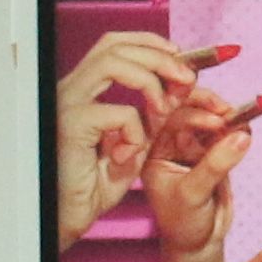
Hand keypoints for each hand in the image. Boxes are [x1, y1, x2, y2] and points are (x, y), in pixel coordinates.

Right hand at [53, 33, 231, 256]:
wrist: (69, 217)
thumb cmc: (96, 186)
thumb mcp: (133, 145)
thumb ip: (152, 118)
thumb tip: (186, 92)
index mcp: (89, 91)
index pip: (121, 47)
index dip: (156, 45)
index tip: (193, 59)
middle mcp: (76, 89)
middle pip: (115, 44)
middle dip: (158, 55)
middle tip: (189, 78)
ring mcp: (69, 103)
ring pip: (112, 61)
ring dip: (150, 76)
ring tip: (170, 104)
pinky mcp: (71, 126)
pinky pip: (116, 112)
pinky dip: (135, 127)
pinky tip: (134, 150)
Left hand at [141, 84, 261, 261]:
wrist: (198, 243)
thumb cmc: (183, 223)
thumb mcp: (193, 195)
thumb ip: (215, 165)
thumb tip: (242, 135)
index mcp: (152, 151)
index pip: (169, 119)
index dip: (192, 113)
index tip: (216, 120)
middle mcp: (170, 143)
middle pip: (188, 109)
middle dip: (209, 106)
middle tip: (229, 111)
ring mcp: (192, 145)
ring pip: (209, 118)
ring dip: (227, 116)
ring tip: (243, 121)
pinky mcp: (213, 151)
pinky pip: (226, 132)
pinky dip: (237, 127)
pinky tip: (246, 129)